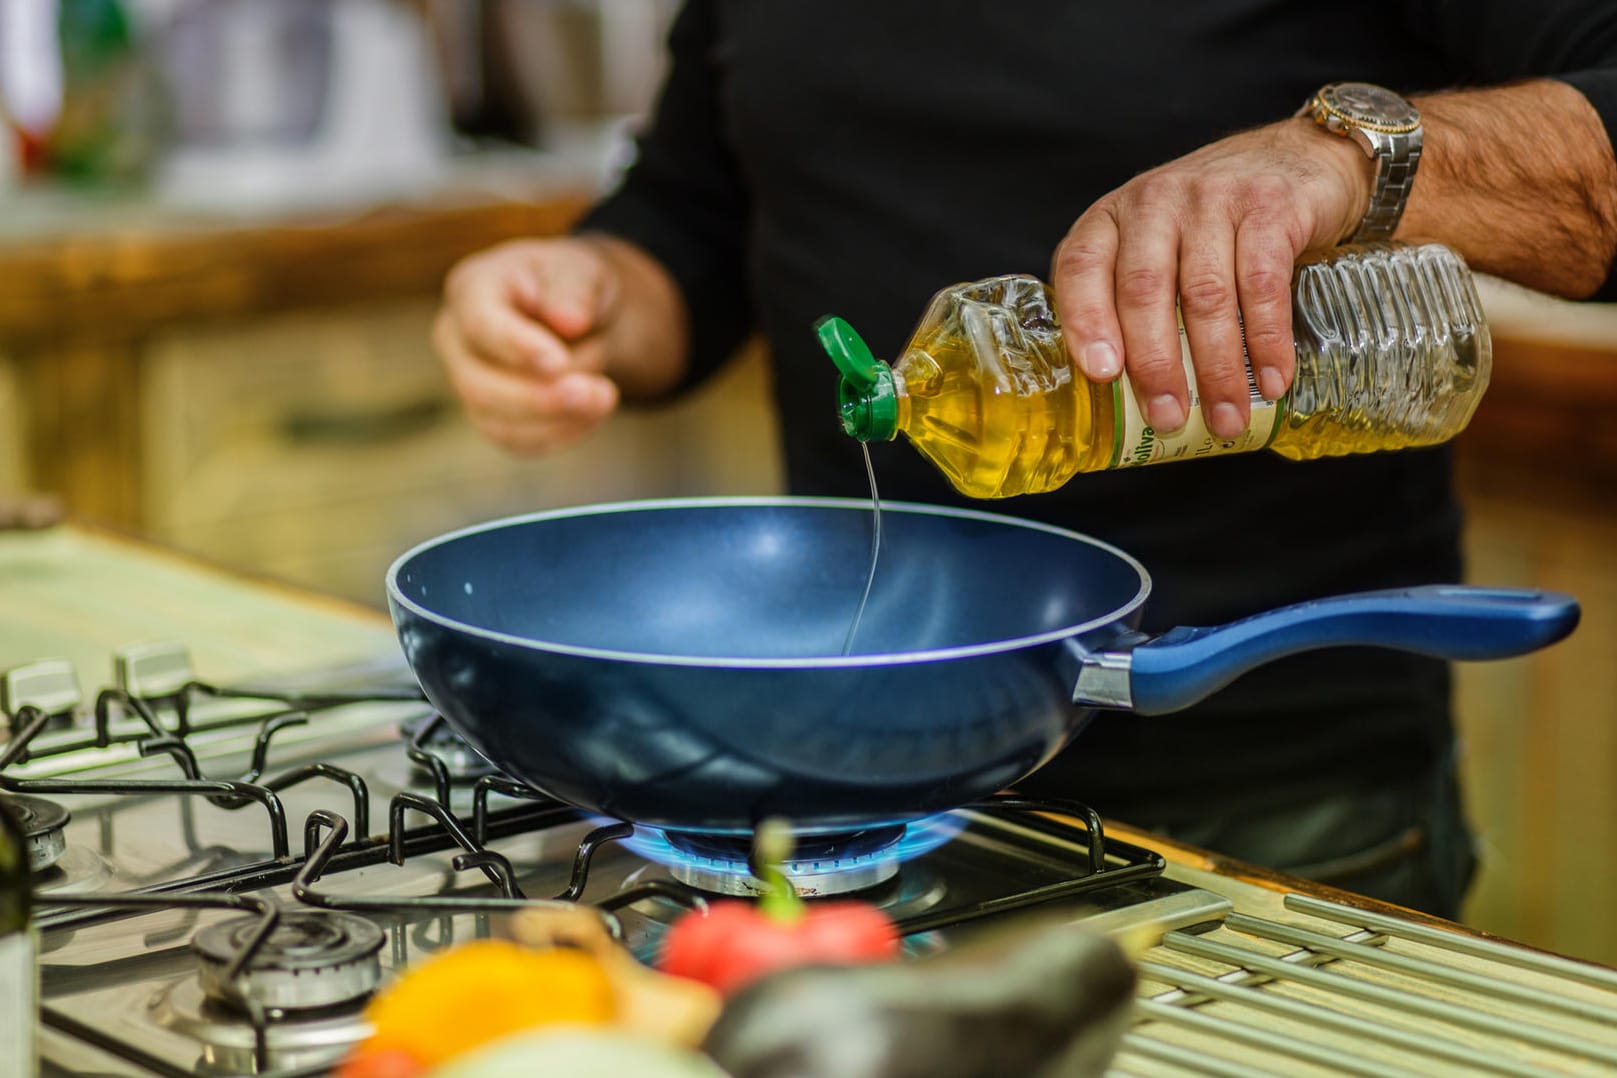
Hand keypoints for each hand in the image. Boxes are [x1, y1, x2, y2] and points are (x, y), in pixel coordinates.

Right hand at [433, 237, 622, 455]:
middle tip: (599, 392)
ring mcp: (469, 383)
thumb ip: (575, 290)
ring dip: (558, 419)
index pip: (480, 325)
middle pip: (479, 386)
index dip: (517, 347)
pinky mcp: (492, 417)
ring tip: (607, 396)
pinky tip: (593, 414)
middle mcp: (457, 340)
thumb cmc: (573, 286)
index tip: (558, 362)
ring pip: (498, 423)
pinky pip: (519, 442)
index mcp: (472, 289)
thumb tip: (567, 321)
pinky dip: (560, 434)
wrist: (583, 317)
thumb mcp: (583, 271)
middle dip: (540, 397)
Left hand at [1051, 117, 1370, 438]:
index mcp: (1112, 218)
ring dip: (1216, 368)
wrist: (1299, 159)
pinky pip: (1263, 284)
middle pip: (1144, 290)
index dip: (1086, 322)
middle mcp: (1155, 202)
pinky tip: (1272, 380)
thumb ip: (1131, 298)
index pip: (1081, 267)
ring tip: (1226, 418)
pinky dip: (1267, 340)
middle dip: (1156, 365)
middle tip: (1168, 418)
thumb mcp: (1157, 246)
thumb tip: (1123, 399)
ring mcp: (1213, 198)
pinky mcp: (1270, 206)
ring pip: (1205, 295)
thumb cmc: (1212, 223)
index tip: (1101, 375)